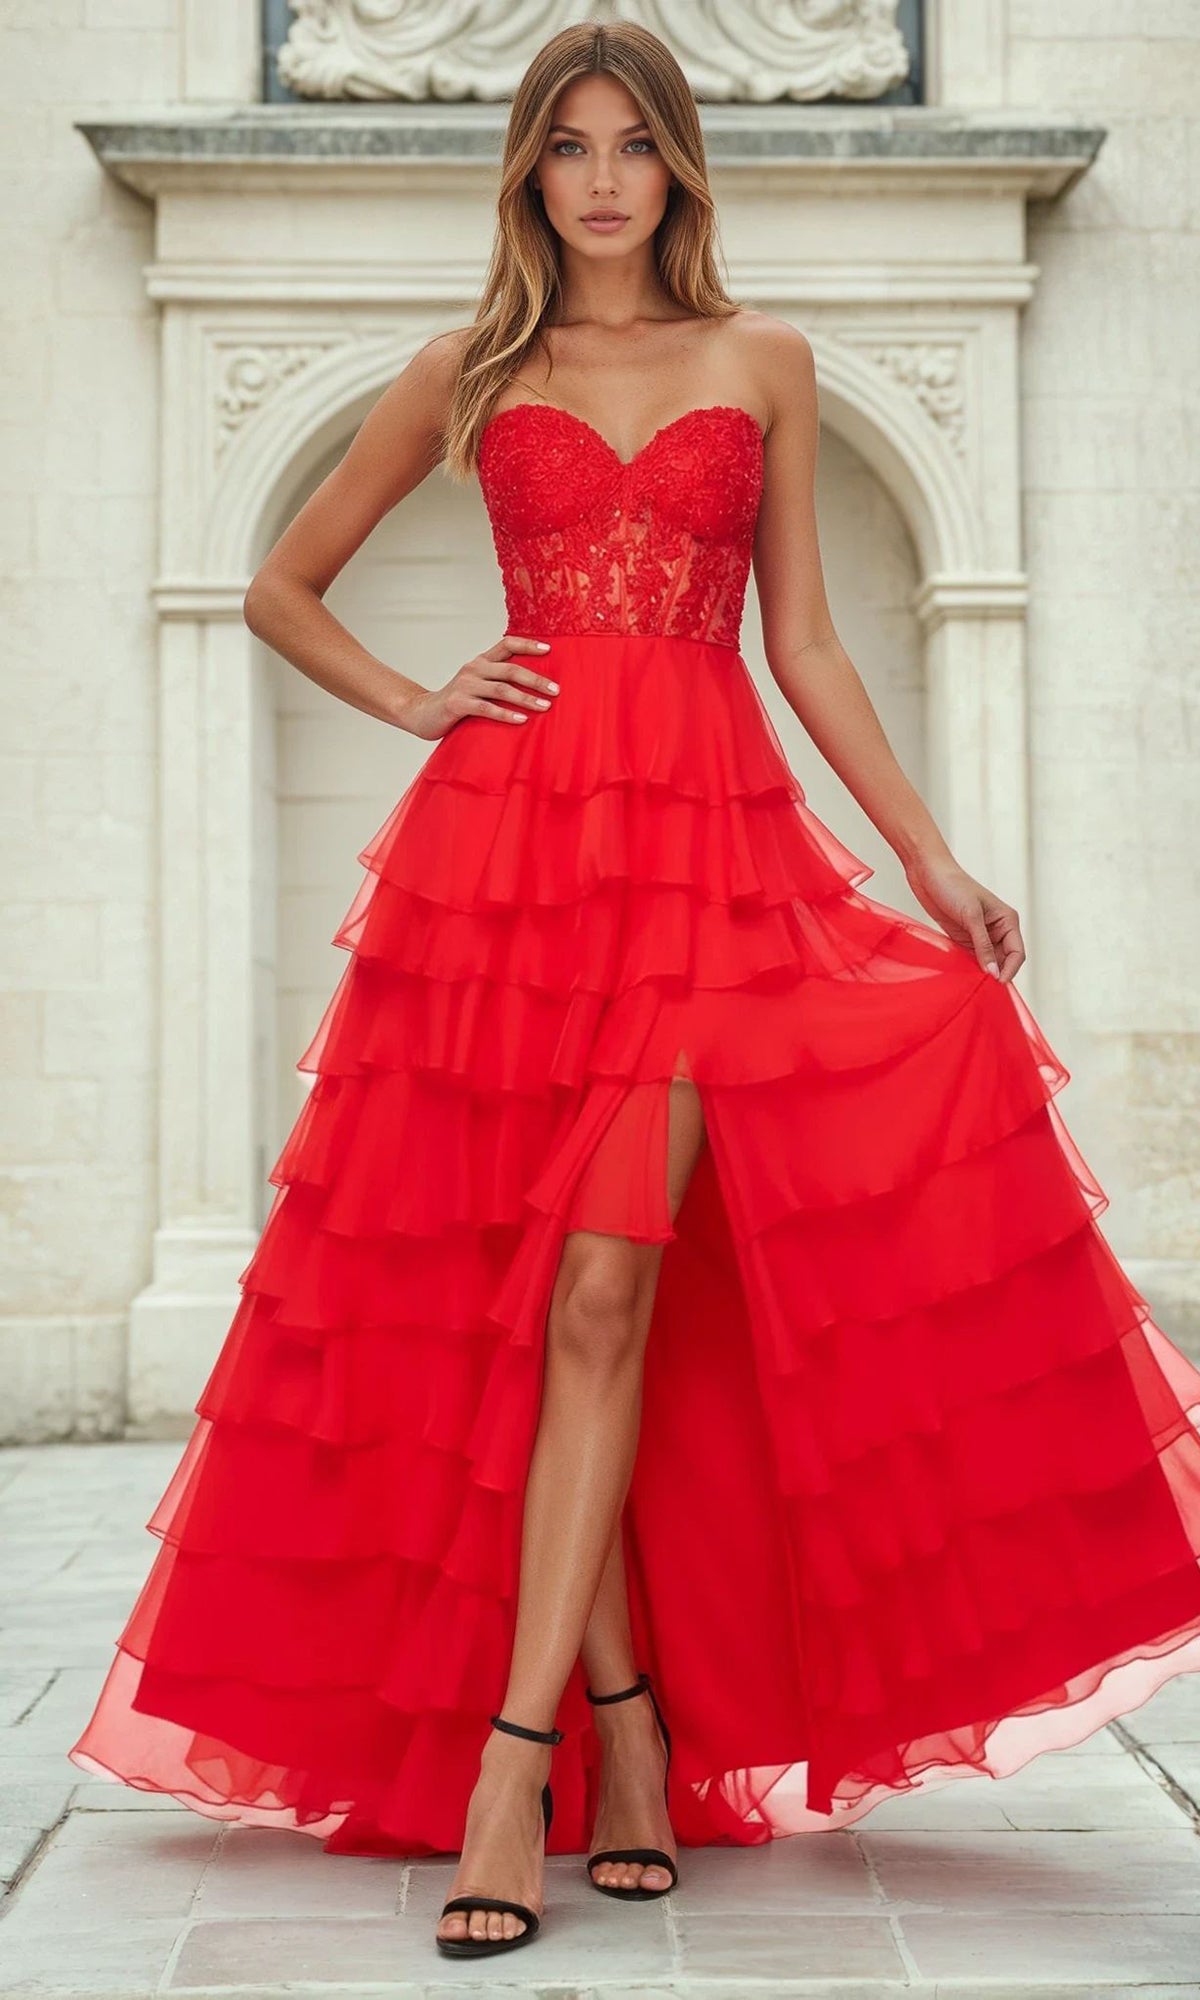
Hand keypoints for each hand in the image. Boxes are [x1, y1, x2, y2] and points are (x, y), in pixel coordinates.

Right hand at [399, 634, 558, 740]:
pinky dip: (506, 714)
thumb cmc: (457, 702)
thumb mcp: (477, 686)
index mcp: (480, 661)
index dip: (528, 645)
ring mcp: (465, 685)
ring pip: (502, 689)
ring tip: (544, 706)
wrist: (422, 713)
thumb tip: (534, 688)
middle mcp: (473, 668)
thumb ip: (497, 682)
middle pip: (511, 669)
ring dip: (526, 698)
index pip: (507, 644)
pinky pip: (487, 708)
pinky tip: (521, 719)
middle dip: (536, 679)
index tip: (549, 650)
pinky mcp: (458, 703)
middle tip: (556, 690)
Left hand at [903, 850, 1025, 982]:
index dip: (1010, 970)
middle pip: (1004, 960)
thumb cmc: (953, 886)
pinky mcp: (964, 938)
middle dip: (996, 974)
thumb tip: (993, 972)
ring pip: (988, 962)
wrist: (928, 873)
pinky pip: (972, 958)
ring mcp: (980, 935)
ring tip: (973, 985)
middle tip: (984, 989)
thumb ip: (983, 946)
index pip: (1017, 953)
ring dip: (982, 973)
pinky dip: (969, 967)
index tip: (997, 983)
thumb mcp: (971, 916)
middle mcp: (997, 929)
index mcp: (1007, 920)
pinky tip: (963, 976)